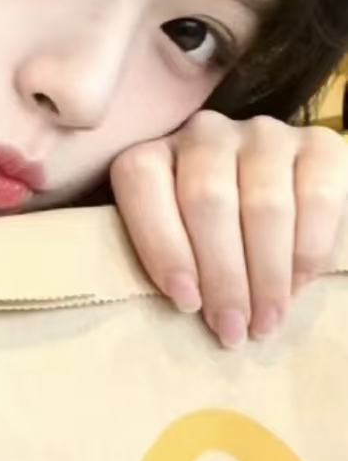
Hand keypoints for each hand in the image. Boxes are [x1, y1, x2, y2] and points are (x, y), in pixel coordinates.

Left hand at [110, 111, 347, 346]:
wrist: (288, 201)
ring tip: (266, 320)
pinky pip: (316, 199)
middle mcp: (206, 133)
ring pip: (263, 204)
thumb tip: (189, 305)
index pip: (142, 182)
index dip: (161, 244)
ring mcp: (263, 134)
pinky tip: (298, 285)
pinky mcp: (319, 144)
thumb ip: (175, 260)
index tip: (186, 302)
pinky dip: (306, 252)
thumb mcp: (182, 244)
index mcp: (156, 153)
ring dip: (266, 274)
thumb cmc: (220, 238)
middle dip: (222, 275)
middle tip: (233, 328)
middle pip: (208, 200)